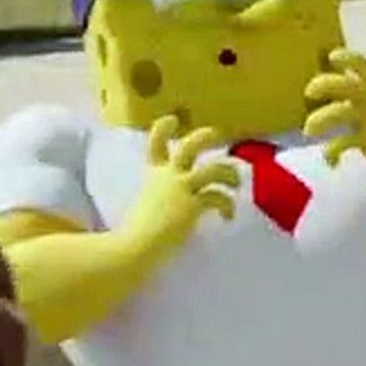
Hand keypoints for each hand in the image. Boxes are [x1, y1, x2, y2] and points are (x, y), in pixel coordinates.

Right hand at [117, 116, 237, 259]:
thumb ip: (155, 202)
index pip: (155, 146)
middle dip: (205, 137)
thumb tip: (166, 210)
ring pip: (214, 169)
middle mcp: (167, 177)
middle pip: (189, 146)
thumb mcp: (141, 209)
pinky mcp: (193, 204)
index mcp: (152, 177)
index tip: (171, 119)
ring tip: (236, 184)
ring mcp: (181, 188)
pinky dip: (228, 206)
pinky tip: (227, 217)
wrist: (132, 247)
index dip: (163, 130)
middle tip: (218, 135)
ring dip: (230, 174)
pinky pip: (219, 198)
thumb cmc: (129, 235)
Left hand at [303, 50, 365, 170]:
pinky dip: (332, 152)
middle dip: (325, 84)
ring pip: (341, 112)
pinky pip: (345, 143)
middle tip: (309, 92)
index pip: (362, 65)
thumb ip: (353, 92)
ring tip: (309, 131)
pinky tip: (331, 161)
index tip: (332, 56)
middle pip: (347, 84)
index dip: (347, 58)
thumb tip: (322, 84)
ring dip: (320, 119)